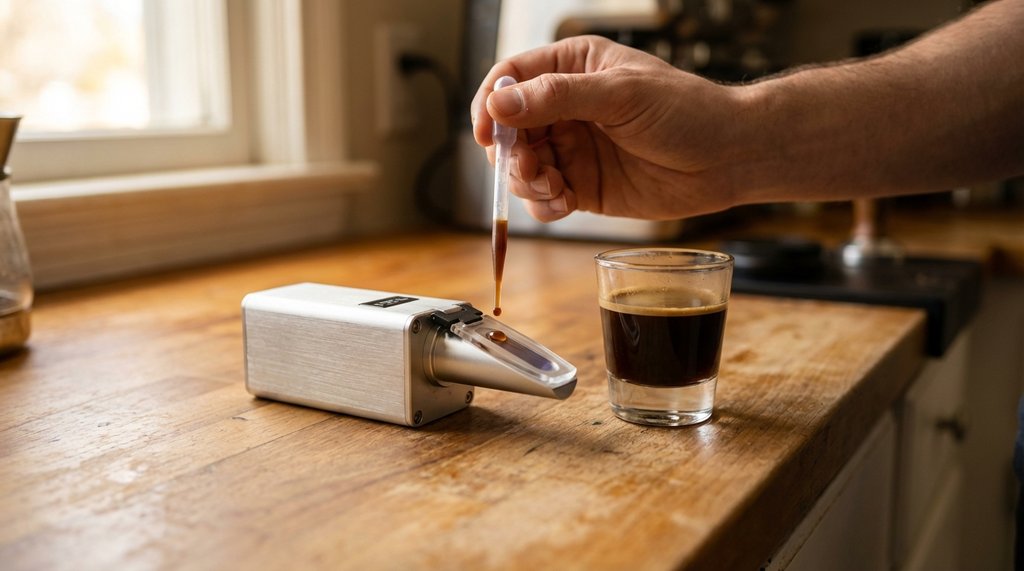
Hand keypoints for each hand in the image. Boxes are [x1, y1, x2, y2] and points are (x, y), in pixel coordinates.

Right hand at [471, 35, 746, 221]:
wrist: (728, 158)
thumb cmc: (686, 111)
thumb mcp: (620, 94)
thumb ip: (558, 97)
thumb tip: (501, 103)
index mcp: (573, 67)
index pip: (512, 78)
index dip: (491, 104)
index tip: (487, 133)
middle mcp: (567, 107)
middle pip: (509, 129)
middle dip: (510, 153)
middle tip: (528, 169)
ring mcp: (573, 148)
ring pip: (523, 167)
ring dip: (526, 182)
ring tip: (553, 188)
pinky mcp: (584, 186)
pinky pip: (546, 198)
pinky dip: (544, 206)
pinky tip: (563, 204)